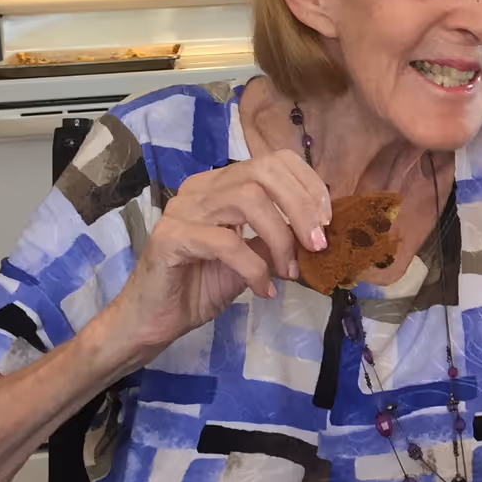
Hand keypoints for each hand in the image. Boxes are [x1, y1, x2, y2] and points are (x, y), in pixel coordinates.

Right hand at [101, 150, 330, 361]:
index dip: (308, 186)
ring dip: (280, 238)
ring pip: (247, 200)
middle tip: (317, 245)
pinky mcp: (170, 237)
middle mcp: (200, 187)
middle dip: (300, 207)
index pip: (273, 161)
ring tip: (289, 271)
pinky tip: (263, 289)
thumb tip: (319, 229)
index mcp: (220, 184)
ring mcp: (182, 209)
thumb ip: (277, 236)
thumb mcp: (252, 256)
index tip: (327, 221)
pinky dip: (254, 267)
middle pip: (263, 172)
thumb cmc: (202, 285)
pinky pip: (225, 242)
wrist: (155, 320)